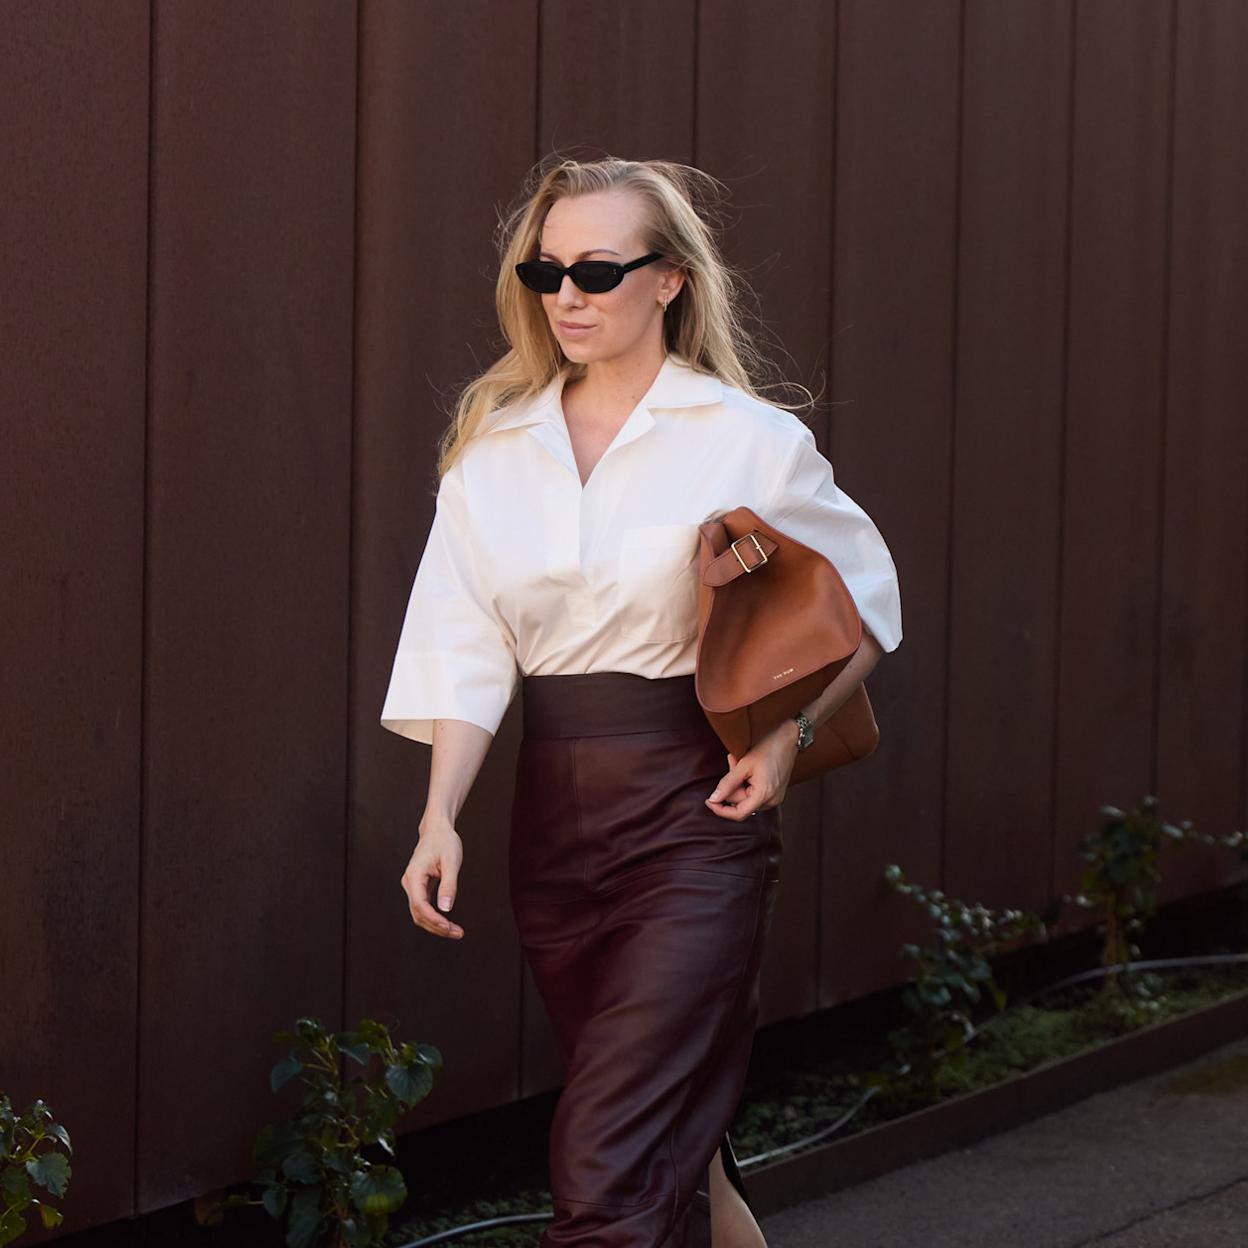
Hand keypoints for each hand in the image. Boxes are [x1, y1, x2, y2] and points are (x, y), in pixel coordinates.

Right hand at [400, 819, 464, 938]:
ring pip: (419, 914)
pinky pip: (423, 908)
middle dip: (437, 927)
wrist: (437, 830)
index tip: (449, 927)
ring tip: (455, 931)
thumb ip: (449, 885)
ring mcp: (412, 886)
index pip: (420, 905)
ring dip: (436, 925)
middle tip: (458, 933)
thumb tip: (446, 908)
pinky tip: (448, 923)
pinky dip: (434, 918)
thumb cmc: (445, 842)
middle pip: (418, 914)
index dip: (433, 919)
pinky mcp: (419, 888)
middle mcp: (409, 883)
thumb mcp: (451, 861)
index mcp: (414, 875)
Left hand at [703, 719, 799, 820]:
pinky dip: (747, 783)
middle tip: (732, 764)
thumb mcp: (743, 765)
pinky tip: (748, 769)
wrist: (788, 739)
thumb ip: (727, 784)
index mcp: (764, 795)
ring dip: (739, 783)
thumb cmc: (768, 748)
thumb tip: (714, 798)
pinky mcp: (775, 793)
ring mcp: (774, 798)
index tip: (709, 801)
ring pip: (746, 798)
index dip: (721, 810)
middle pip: (741, 803)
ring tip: (740, 763)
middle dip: (732, 786)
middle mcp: (771, 801)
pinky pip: (754, 794)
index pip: (738, 813)